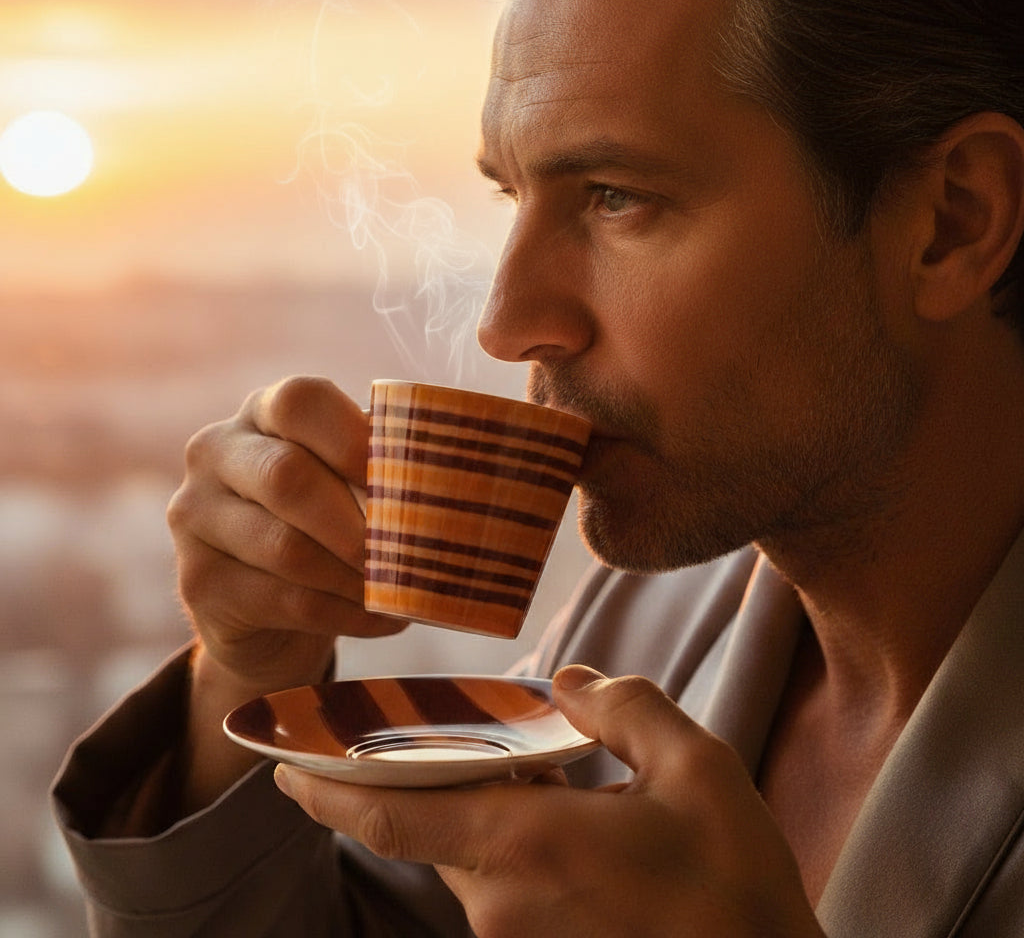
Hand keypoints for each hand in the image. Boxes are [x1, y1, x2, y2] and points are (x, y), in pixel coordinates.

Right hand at [167, 375, 405, 695]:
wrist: (266, 608)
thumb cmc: (325, 524)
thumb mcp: (346, 482)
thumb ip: (382, 466)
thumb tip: (448, 478)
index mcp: (261, 411)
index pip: (302, 402)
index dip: (358, 441)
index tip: (411, 482)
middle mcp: (215, 452)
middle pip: (288, 477)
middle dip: (358, 522)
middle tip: (411, 552)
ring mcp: (194, 516)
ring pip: (285, 548)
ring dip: (357, 577)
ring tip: (404, 592)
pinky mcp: (196, 581)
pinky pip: (284, 600)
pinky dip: (347, 614)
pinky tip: (384, 619)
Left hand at [274, 666, 822, 937]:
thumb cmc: (734, 887)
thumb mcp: (697, 769)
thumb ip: (626, 708)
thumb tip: (575, 682)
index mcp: (528, 846)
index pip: (395, 816)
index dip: (330, 789)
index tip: (279, 766)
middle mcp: (504, 898)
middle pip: (423, 824)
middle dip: (403, 774)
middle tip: (398, 724)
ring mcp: (517, 933)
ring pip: (461, 848)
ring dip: (462, 797)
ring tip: (504, 749)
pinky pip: (493, 875)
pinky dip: (496, 827)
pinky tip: (545, 797)